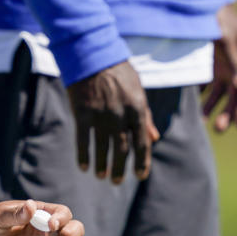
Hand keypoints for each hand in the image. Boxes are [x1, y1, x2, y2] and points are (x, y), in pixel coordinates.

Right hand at [67, 60, 158, 182]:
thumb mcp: (137, 91)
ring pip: (103, 149)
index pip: (142, 143)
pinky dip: (84, 156)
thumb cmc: (118, 72)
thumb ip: (146, 116)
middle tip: (117, 181)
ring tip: (101, 176)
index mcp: (138, 109)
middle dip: (120, 168)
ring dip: (102, 165)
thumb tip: (154, 138)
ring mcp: (100, 116)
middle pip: (123, 150)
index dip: (142, 162)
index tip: (140, 176)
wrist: (92, 54)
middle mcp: (121, 116)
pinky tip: (84, 167)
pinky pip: (83, 141)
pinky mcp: (82, 113)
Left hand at [202, 4, 236, 131]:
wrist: (202, 0)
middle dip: (228, 112)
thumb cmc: (218, 18)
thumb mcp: (227, 41)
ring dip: (214, 105)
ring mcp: (221, 63)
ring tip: (204, 119)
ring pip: (219, 90)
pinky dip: (202, 93)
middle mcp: (235, 65)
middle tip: (219, 129)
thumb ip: (235, 65)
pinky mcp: (207, 60)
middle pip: (234, 94)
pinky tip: (194, 103)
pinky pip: (206, 81)